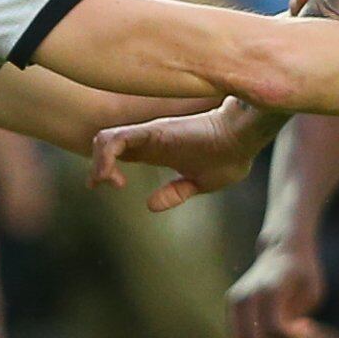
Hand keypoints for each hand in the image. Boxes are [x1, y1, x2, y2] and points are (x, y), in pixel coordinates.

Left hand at [92, 101, 269, 211]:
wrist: (243, 137)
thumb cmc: (229, 157)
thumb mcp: (199, 183)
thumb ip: (175, 192)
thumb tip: (151, 205)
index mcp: (156, 151)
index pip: (118, 154)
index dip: (104, 170)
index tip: (108, 187)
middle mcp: (148, 141)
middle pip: (104, 144)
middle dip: (95, 167)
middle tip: (100, 186)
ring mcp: (149, 134)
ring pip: (104, 139)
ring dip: (97, 162)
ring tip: (104, 181)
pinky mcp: (152, 132)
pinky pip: (116, 139)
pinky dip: (105, 157)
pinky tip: (110, 176)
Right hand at [228, 232, 325, 337]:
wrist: (282, 249)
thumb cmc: (303, 274)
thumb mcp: (312, 294)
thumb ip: (296, 319)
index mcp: (272, 288)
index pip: (275, 327)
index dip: (292, 336)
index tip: (307, 325)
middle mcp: (248, 294)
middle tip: (293, 333)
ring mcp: (235, 299)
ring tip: (282, 332)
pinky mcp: (231, 304)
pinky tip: (272, 329)